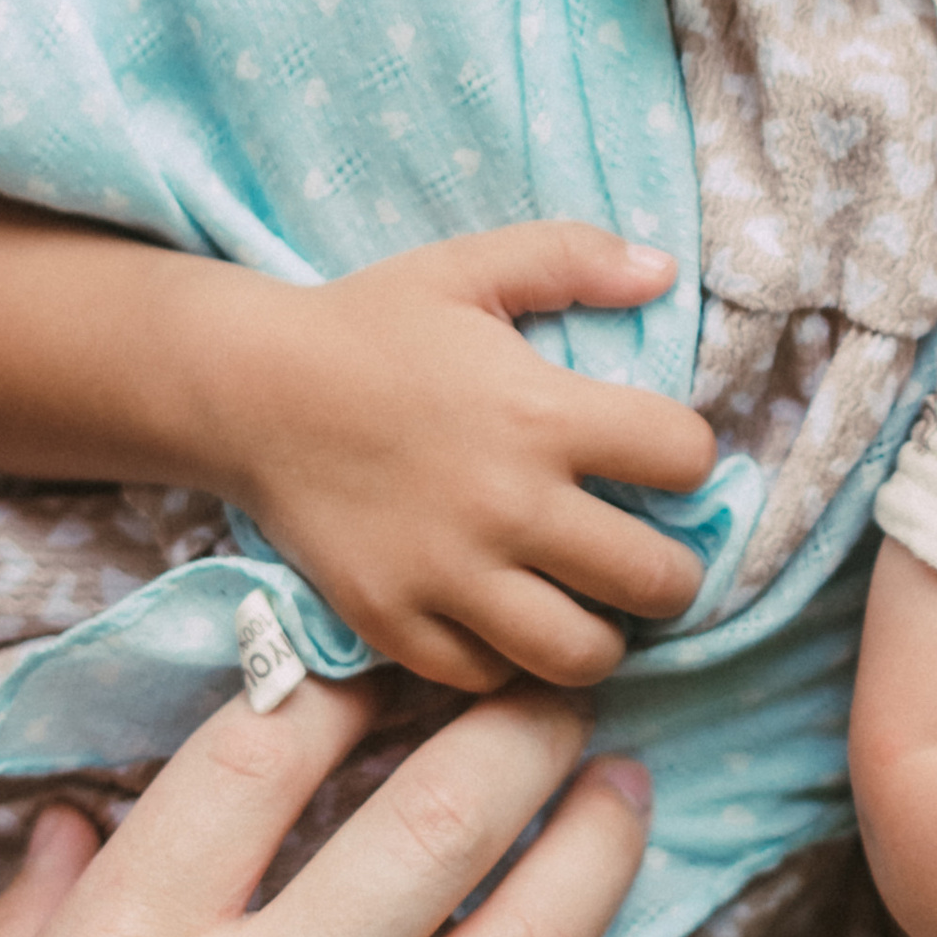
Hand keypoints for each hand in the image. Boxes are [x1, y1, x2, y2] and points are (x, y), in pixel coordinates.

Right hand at [208, 223, 718, 688]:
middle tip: (648, 553)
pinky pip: (490, 678)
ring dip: (604, 632)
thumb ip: (574, 257)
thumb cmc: (369, 324)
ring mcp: (449, 576)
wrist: (246, 392)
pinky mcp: (394, 623)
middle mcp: (508, 505)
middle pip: (658, 580)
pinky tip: (507, 617)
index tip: (664, 457)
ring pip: (583, 655)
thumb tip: (664, 273)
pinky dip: (510, 659)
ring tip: (587, 601)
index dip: (690, 455)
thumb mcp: (472, 266)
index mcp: (542, 413)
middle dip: (673, 570)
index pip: (685, 456)